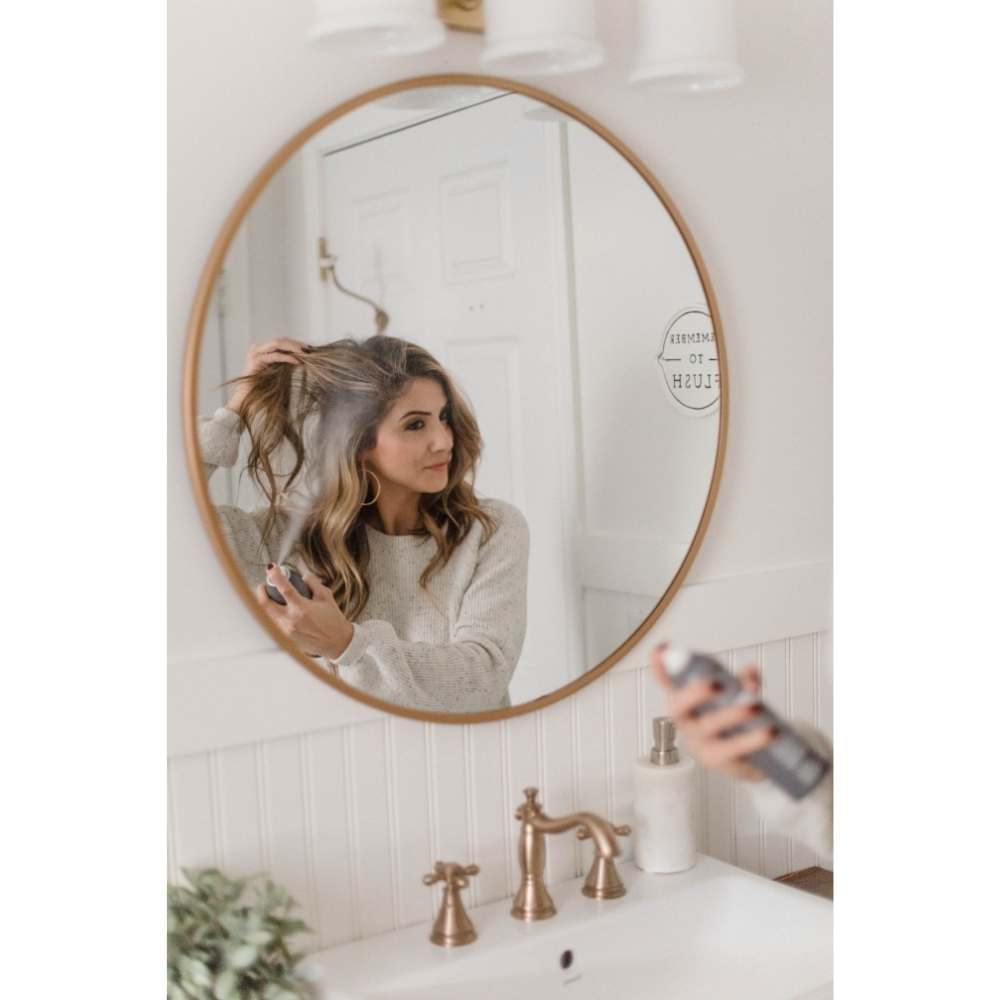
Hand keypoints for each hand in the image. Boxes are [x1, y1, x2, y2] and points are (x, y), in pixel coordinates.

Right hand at [226, 338, 310, 411]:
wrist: (248, 397)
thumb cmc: (263, 387)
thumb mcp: (278, 371)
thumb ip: (285, 361)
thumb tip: (303, 357)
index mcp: (262, 349)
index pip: (281, 341)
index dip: (295, 343)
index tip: (308, 348)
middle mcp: (257, 348)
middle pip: (280, 340)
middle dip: (295, 344)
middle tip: (309, 349)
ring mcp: (255, 353)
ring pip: (277, 344)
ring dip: (293, 348)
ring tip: (305, 353)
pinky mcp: (256, 360)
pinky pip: (275, 356)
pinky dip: (287, 358)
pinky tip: (297, 361)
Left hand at [256, 565, 352, 660]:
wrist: (337, 643)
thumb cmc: (334, 621)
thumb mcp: (327, 597)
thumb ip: (313, 583)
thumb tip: (303, 577)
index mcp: (302, 608)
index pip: (284, 588)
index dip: (275, 576)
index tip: (272, 569)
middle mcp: (291, 620)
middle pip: (265, 604)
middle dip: (261, 592)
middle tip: (264, 585)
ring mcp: (287, 630)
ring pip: (267, 614)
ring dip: (267, 603)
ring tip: (273, 597)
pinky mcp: (286, 637)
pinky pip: (274, 622)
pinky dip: (274, 613)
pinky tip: (280, 609)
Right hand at [650, 643, 774, 781]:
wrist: (753, 758)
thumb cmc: (734, 719)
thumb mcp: (738, 693)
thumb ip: (745, 679)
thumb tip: (750, 676)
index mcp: (685, 700)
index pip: (667, 682)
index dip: (660, 667)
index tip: (661, 650)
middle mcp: (686, 720)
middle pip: (678, 707)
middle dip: (694, 693)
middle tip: (715, 683)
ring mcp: (699, 742)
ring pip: (709, 728)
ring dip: (731, 715)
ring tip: (755, 706)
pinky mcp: (719, 761)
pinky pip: (733, 751)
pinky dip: (752, 740)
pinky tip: (768, 731)